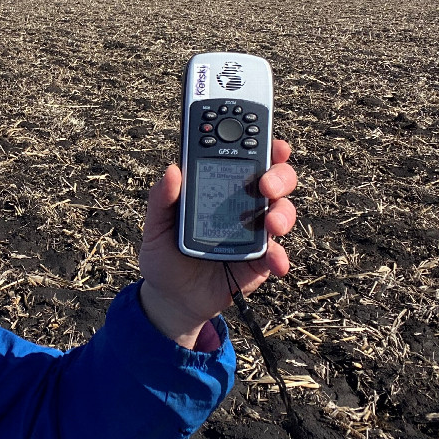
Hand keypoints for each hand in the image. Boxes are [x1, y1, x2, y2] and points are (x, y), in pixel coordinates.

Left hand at [138, 139, 296, 347]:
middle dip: (279, 176)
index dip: (262, 144)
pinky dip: (280, 256)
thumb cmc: (164, 254)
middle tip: (267, 185)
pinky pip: (277, 254)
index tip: (271, 140)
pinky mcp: (260, 261)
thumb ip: (161, 199)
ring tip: (271, 225)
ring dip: (283, 214)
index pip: (245, 157)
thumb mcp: (156, 226)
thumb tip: (172, 170)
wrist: (172, 298)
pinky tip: (274, 261)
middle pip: (274, 180)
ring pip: (282, 212)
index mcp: (219, 186)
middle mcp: (243, 204)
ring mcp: (254, 231)